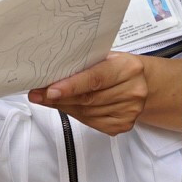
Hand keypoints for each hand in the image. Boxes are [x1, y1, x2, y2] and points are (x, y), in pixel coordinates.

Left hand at [29, 52, 147, 134]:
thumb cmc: (117, 67)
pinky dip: (76, 115)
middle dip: (59, 98)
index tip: (49, 91)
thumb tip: (50, 76)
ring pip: (87, 113)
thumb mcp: (105, 57)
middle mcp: (133, 90)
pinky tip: (69, 107)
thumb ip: (83, 66)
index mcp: (128, 67)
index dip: (71, 86)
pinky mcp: (124, 124)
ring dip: (65, 107)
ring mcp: (130, 110)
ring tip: (49, 100)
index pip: (95, 79)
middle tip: (38, 95)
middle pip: (88, 99)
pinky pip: (92, 123)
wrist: (142, 83)